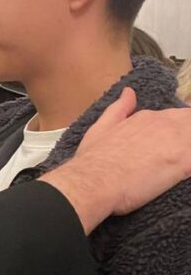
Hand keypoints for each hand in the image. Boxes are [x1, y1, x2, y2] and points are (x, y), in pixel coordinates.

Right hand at [41, 87, 190, 233]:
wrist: (94, 182)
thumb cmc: (93, 159)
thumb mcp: (101, 127)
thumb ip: (119, 108)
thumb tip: (129, 92)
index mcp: (147, 118)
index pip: (177, 117)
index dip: (177, 132)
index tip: (171, 145)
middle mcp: (164, 124)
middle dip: (187, 137)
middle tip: (176, 155)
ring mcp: (176, 142)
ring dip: (189, 149)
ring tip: (177, 164)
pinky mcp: (183, 163)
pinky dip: (190, 165)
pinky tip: (183, 171)